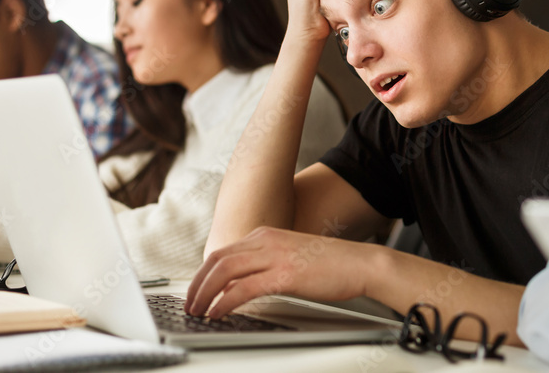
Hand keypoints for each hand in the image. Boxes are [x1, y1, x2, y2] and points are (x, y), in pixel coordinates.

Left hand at [186, 227, 373, 318]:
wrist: (360, 263)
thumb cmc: (330, 265)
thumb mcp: (290, 258)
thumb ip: (265, 265)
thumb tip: (240, 285)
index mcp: (265, 235)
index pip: (221, 253)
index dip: (202, 274)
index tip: (194, 291)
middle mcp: (265, 241)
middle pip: (216, 261)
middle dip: (197, 285)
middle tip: (188, 304)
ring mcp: (274, 256)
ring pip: (224, 272)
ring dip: (205, 294)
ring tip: (197, 311)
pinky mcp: (284, 275)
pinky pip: (244, 289)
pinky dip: (225, 302)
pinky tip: (218, 312)